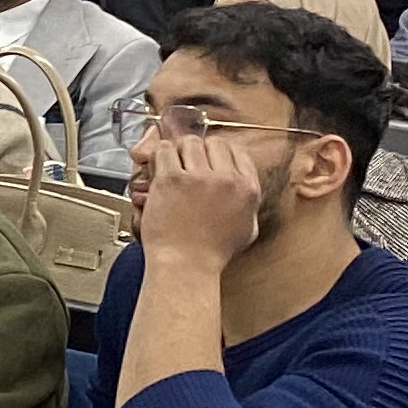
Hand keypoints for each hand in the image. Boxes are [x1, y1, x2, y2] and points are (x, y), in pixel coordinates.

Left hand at [129, 119, 266, 272]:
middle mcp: (226, 179)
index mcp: (248, 189)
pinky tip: (158, 170)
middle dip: (199, 151)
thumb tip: (243, 186)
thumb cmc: (212, 252)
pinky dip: (159, 157)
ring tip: (172, 167)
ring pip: (188, 143)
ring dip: (178, 152)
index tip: (208, 158)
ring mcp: (199, 178)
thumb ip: (248, 204)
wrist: (186, 265)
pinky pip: (164, 150)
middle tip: (188, 164)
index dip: (219, 152)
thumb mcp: (247, 229)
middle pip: (212, 143)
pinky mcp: (172, 180)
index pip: (236, 150)